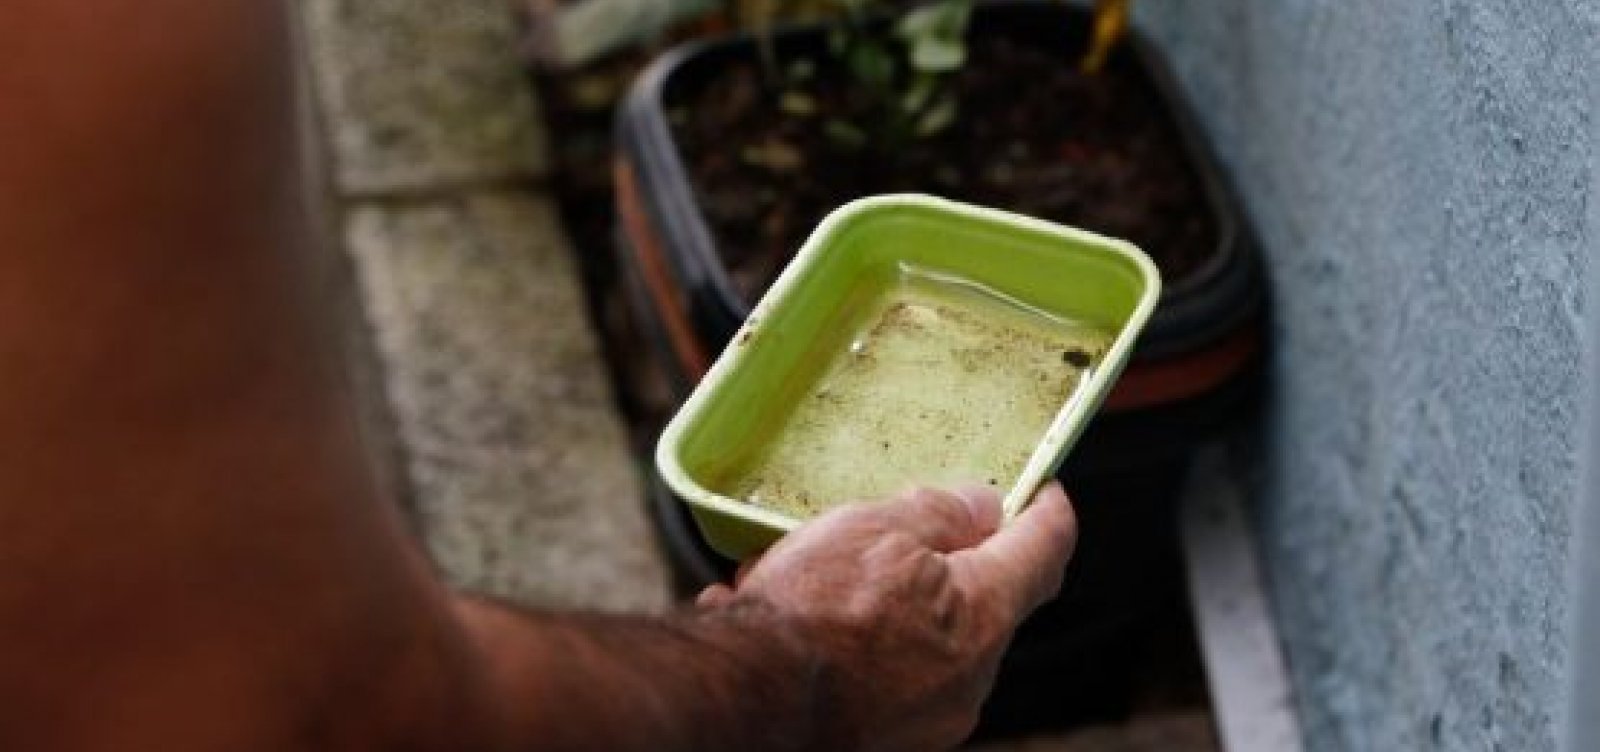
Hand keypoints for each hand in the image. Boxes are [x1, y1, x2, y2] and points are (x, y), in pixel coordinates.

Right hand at [697, 482, 1076, 751]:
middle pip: (981, 597)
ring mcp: (931, 716)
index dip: (1047, 509)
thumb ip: (939, 512)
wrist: (746, 700)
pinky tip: (795, 619)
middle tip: (894, 527)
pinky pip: (882, 672)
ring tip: (812, 574)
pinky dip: (851, 642)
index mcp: (985, 614)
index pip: (1046, 550)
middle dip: (941, 558)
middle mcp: (971, 676)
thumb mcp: (876, 528)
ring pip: (924, 635)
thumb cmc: (812, 614)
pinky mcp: (888, 736)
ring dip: (884, 599)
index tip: (1042, 489)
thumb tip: (980, 506)